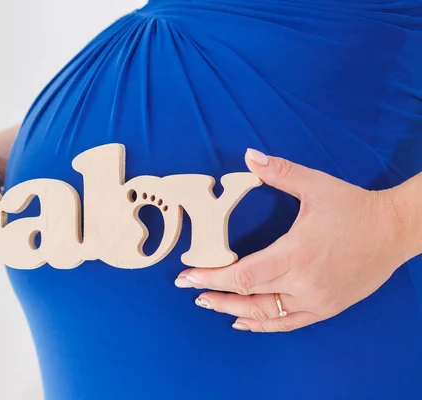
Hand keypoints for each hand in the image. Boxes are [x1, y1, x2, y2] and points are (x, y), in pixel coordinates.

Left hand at [175, 149, 412, 331]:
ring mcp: (317, 300)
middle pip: (249, 296)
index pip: (242, 274)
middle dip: (215, 294)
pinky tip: (246, 321)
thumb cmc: (355, 207)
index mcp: (296, 254)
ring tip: (211, 305)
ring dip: (235, 311)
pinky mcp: (327, 308)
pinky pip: (289, 322)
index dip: (211, 277)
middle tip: (191, 289)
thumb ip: (279, 171)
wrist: (396, 231)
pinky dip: (265, 323)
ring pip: (267, 315)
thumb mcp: (316, 185)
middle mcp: (304, 283)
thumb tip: (248, 155)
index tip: (187, 277)